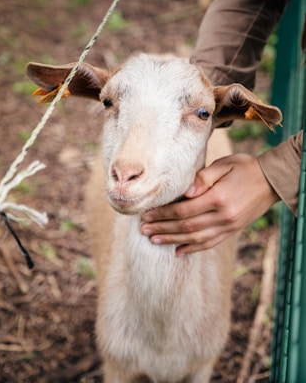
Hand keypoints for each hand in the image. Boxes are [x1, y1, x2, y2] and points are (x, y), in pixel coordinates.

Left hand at [141, 154, 279, 255]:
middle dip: (163, 228)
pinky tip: (179, 252)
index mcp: (219, 198)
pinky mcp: (233, 230)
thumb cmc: (245, 168)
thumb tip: (185, 193)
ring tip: (154, 240)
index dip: (163, 214)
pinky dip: (193, 248)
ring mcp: (229, 226)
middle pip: (186, 227)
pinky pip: (210, 243)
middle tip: (144, 229)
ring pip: (196, 238)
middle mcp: (223, 216)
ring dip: (173, 240)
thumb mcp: (225, 164)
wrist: (272, 181)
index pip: (184, 210)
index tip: (147, 214)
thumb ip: (204, 178)